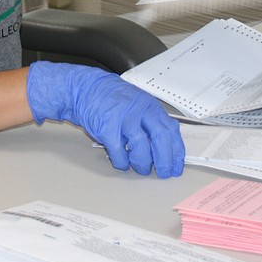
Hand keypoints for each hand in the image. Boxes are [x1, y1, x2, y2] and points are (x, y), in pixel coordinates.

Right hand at [26, 61, 183, 177]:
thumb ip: (152, 120)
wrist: (85, 89)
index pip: (170, 130)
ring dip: (143, 163)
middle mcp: (139, 110)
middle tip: (163, 172)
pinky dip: (122, 162)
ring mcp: (123, 118)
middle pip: (159, 138)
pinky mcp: (106, 127)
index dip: (176, 151)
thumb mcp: (138, 103)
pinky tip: (122, 163)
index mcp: (150, 106)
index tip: (176, 166)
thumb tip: (167, 145)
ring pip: (140, 147)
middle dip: (163, 160)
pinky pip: (118, 151)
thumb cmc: (112, 100)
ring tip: (141, 168)